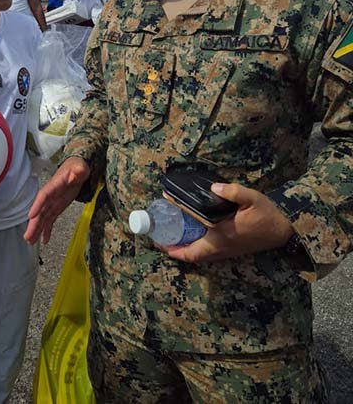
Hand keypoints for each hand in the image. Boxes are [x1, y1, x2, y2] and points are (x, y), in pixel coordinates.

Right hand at [24, 157, 89, 244]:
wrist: (76, 169)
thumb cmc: (77, 167)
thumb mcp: (80, 168)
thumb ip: (79, 171)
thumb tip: (78, 172)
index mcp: (54, 185)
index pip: (44, 195)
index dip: (37, 205)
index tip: (31, 216)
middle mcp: (51, 196)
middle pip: (40, 210)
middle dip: (33, 224)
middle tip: (27, 236)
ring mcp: (52, 203)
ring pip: (42, 218)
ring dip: (36, 229)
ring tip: (30, 241)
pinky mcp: (56, 208)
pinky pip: (50, 220)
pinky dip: (46, 230)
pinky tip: (44, 240)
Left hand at [163, 182, 293, 263]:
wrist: (284, 231)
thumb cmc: (267, 214)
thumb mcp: (252, 198)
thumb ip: (232, 191)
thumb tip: (214, 187)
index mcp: (221, 234)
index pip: (192, 228)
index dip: (176, 221)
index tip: (163, 211)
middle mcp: (221, 247)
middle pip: (192, 255)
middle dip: (173, 249)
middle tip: (159, 237)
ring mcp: (226, 252)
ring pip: (199, 257)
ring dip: (183, 251)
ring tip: (170, 239)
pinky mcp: (230, 251)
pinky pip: (206, 255)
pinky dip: (194, 250)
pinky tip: (190, 238)